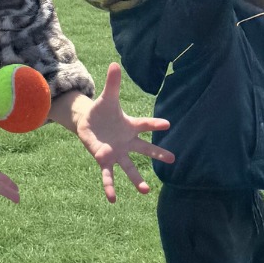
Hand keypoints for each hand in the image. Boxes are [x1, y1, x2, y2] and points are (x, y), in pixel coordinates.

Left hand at [49, 65, 174, 201]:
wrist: (90, 124)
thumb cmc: (102, 111)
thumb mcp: (107, 97)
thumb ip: (112, 83)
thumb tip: (115, 63)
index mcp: (131, 126)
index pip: (146, 124)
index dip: (155, 124)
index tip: (167, 125)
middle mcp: (127, 142)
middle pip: (145, 149)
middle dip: (158, 154)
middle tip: (173, 159)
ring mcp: (118, 153)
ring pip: (130, 167)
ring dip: (137, 180)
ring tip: (145, 191)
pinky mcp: (105, 160)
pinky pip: (109, 175)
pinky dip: (110, 186)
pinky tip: (112, 199)